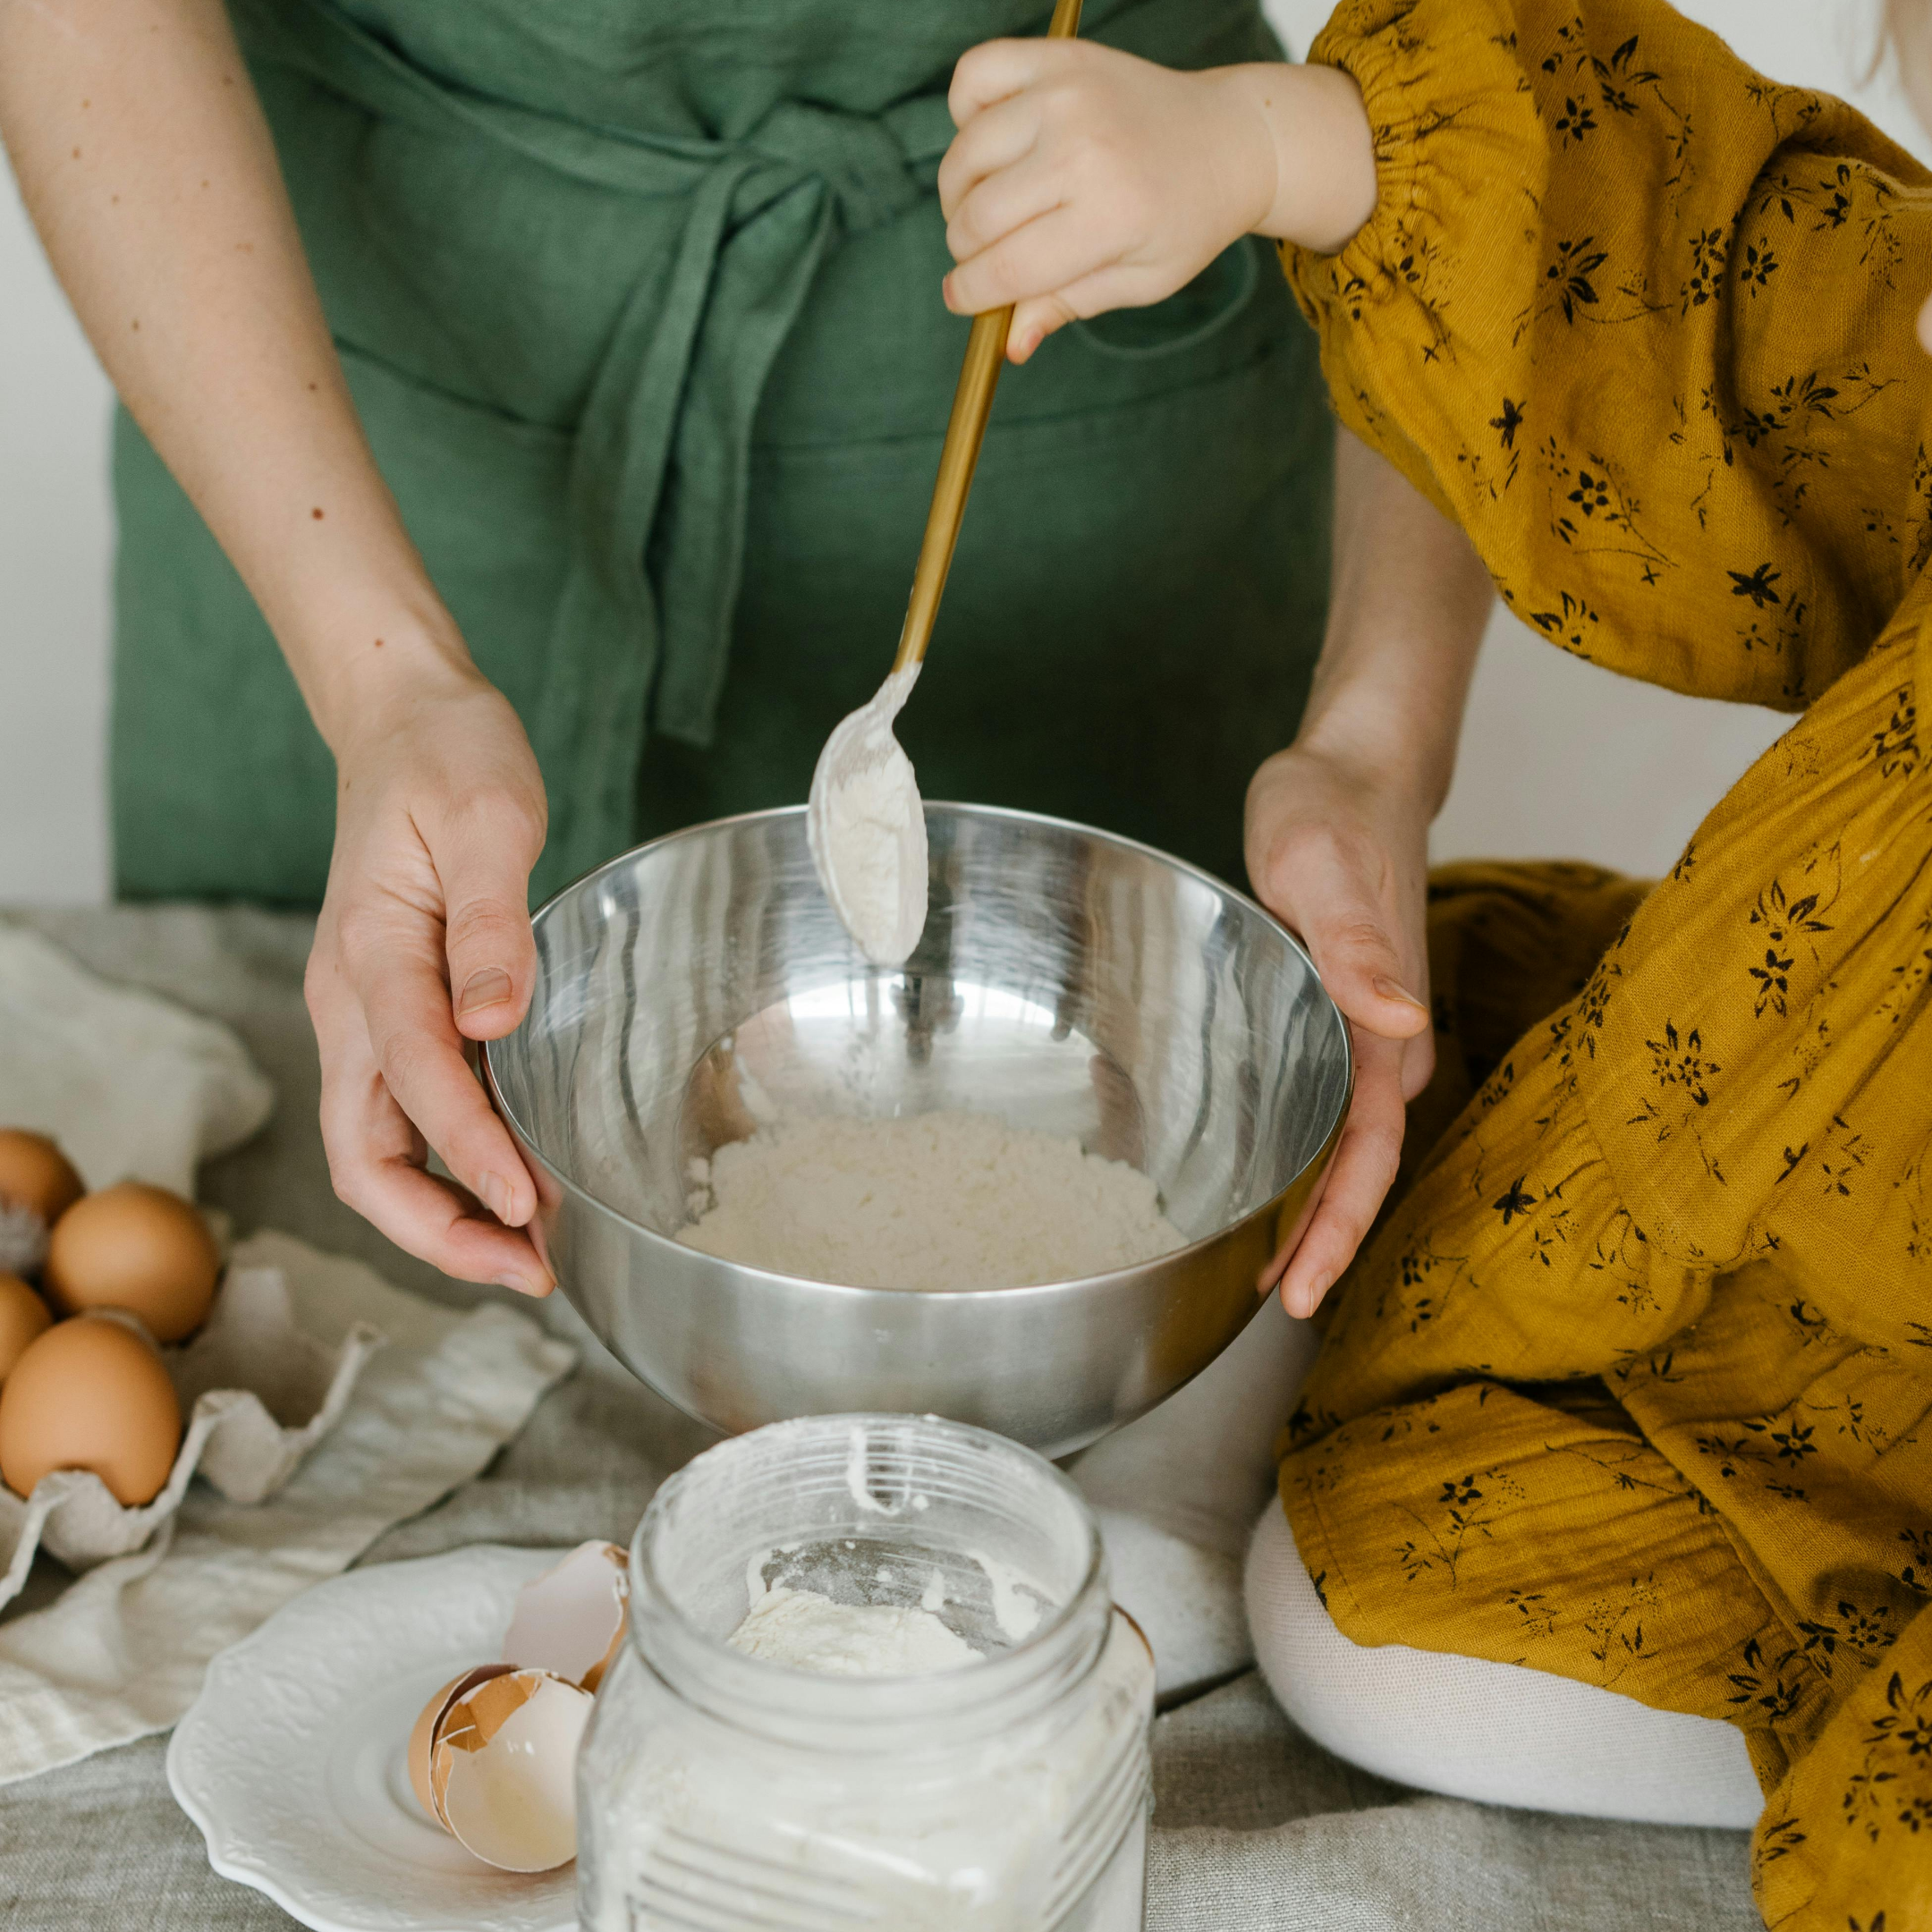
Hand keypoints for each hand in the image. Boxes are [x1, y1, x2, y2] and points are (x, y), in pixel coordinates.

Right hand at [304, 662, 553, 1292]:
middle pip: (364, 1155)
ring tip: (532, 1251)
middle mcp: (351, 1001)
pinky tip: (518, 1183)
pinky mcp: (392, 1014)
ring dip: (443, 1213)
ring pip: (377, 1149)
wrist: (404, 720)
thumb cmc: (449, 756)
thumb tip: (492, 1021)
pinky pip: (405, 1116)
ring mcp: (363, 1014)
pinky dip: (451, 1167)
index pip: (413, 1081)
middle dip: (438, 1230)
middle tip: (533, 1267)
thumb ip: (489, 922)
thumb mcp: (487, 816)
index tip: (531, 1205)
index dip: (470, 1154)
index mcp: (370, 954)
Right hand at [938, 44, 1374, 361]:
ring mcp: (1066, 94)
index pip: (1003, 269)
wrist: (1229, 140)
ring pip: (963, 156)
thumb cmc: (1184, 219)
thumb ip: (1067, 305)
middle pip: (975, 218)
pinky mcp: (1057, 58)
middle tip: (988, 256)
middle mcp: (1083, 148)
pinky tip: (995, 141)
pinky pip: (972, 76)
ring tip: (992, 205)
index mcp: (1110, 216)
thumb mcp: (1139, 280)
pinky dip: (964, 112)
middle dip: (966, 251)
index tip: (961, 298)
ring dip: (960, 193)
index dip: (969, 294)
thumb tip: (1009, 345)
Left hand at [1245, 744, 1434, 1319]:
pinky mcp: (1338, 1017)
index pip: (1370, 1150)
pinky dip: (1297, 1157)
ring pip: (1342, 1145)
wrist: (1355, 770)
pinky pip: (1323, 1107)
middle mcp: (1385, 1042)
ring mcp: (1366, 1033)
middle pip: (1360, 1166)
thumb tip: (1402, 1022)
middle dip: (1323, 1242)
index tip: (1303, 1286)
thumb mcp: (1323, 864)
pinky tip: (1258, 1181)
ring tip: (1264, 1271)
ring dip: (1311, 1209)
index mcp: (1386, 1023)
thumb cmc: (1333, 809)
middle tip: (1272, 1305)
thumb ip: (1355, 945)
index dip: (1338, 1225)